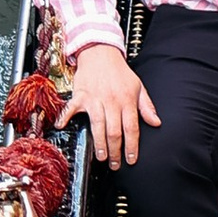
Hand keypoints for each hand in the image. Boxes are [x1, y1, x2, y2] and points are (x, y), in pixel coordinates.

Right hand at [56, 41, 159, 165]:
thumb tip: (156, 122)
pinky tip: (61, 126)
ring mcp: (95, 98)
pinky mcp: (80, 95)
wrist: (101, 52)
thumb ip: (147, 107)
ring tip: (101, 157)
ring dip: (99, 143)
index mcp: (127, 100)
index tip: (131, 159)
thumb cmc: (119, 72)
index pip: (132, 128)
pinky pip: (71, 107)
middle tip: (115, 164)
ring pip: (98, 125)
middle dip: (116, 151)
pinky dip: (65, 116)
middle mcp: (112, 101)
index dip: (132, 146)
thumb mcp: (138, 87)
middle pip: (115, 131)